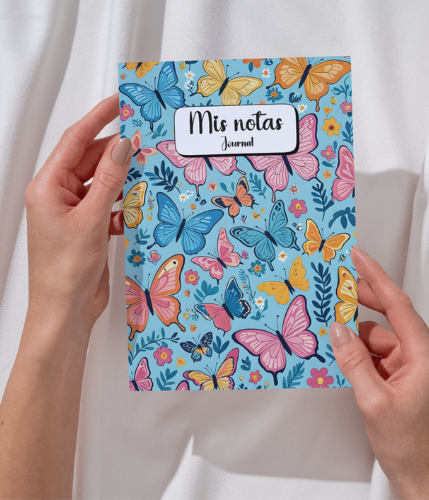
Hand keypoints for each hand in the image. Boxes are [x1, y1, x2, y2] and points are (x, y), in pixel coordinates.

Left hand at [0, 95, 131, 498]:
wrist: (65, 310)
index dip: (98, 120)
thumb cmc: (66, 270)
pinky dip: (123, 203)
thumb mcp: (90, 218)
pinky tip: (136, 206)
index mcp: (48, 187)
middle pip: (91, 161)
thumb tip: (122, 146)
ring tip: (145, 173)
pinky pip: (108, 204)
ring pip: (102, 183)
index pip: (75, 142)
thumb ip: (109, 179)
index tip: (118, 104)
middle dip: (116, 152)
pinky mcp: (88, 227)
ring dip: (122, 179)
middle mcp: (59, 196)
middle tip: (144, 142)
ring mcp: (74, 212)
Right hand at [329, 247, 428, 498]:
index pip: (398, 305)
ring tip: (332, 330)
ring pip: (382, 336)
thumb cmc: (405, 442)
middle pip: (391, 315)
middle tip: (336, 287)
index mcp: (425, 355)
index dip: (377, 277)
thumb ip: (353, 359)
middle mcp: (425, 354)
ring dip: (358, 335)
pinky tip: (345, 355)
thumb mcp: (372, 399)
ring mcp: (417, 364)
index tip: (359, 257)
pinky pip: (381, 352)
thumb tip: (337, 328)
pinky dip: (362, 351)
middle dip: (364, 301)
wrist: (419, 474)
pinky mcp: (408, 374)